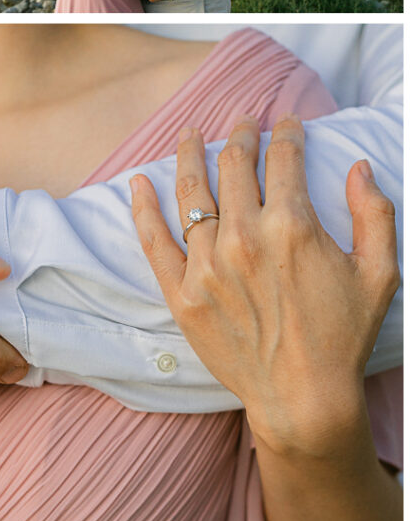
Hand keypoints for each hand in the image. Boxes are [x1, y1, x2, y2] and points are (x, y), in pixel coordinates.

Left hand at [130, 115, 399, 455]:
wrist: (302, 398)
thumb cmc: (344, 336)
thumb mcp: (380, 272)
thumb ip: (375, 213)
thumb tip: (360, 166)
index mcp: (292, 227)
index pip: (283, 159)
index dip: (286, 133)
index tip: (287, 123)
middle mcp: (245, 238)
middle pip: (235, 166)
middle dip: (241, 135)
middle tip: (242, 122)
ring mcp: (207, 266)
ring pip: (192, 192)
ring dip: (190, 154)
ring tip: (190, 133)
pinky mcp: (181, 294)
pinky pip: (154, 241)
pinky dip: (142, 208)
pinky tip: (139, 182)